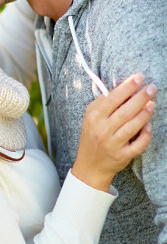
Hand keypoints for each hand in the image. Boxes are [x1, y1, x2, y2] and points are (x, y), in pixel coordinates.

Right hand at [71, 74, 155, 191]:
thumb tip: (124, 88)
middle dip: (140, 97)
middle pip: (125, 111)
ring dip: (145, 114)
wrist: (90, 165)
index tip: (139, 77)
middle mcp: (101, 130)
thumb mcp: (91, 118)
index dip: (127, 87)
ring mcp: (112, 144)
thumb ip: (104, 104)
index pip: (112, 99)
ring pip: (132, 126)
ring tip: (152, 103)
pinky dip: (146, 134)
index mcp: (93, 118)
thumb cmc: (92, 137)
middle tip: (152, 87)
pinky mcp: (121, 155)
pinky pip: (138, 144)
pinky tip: (149, 125)